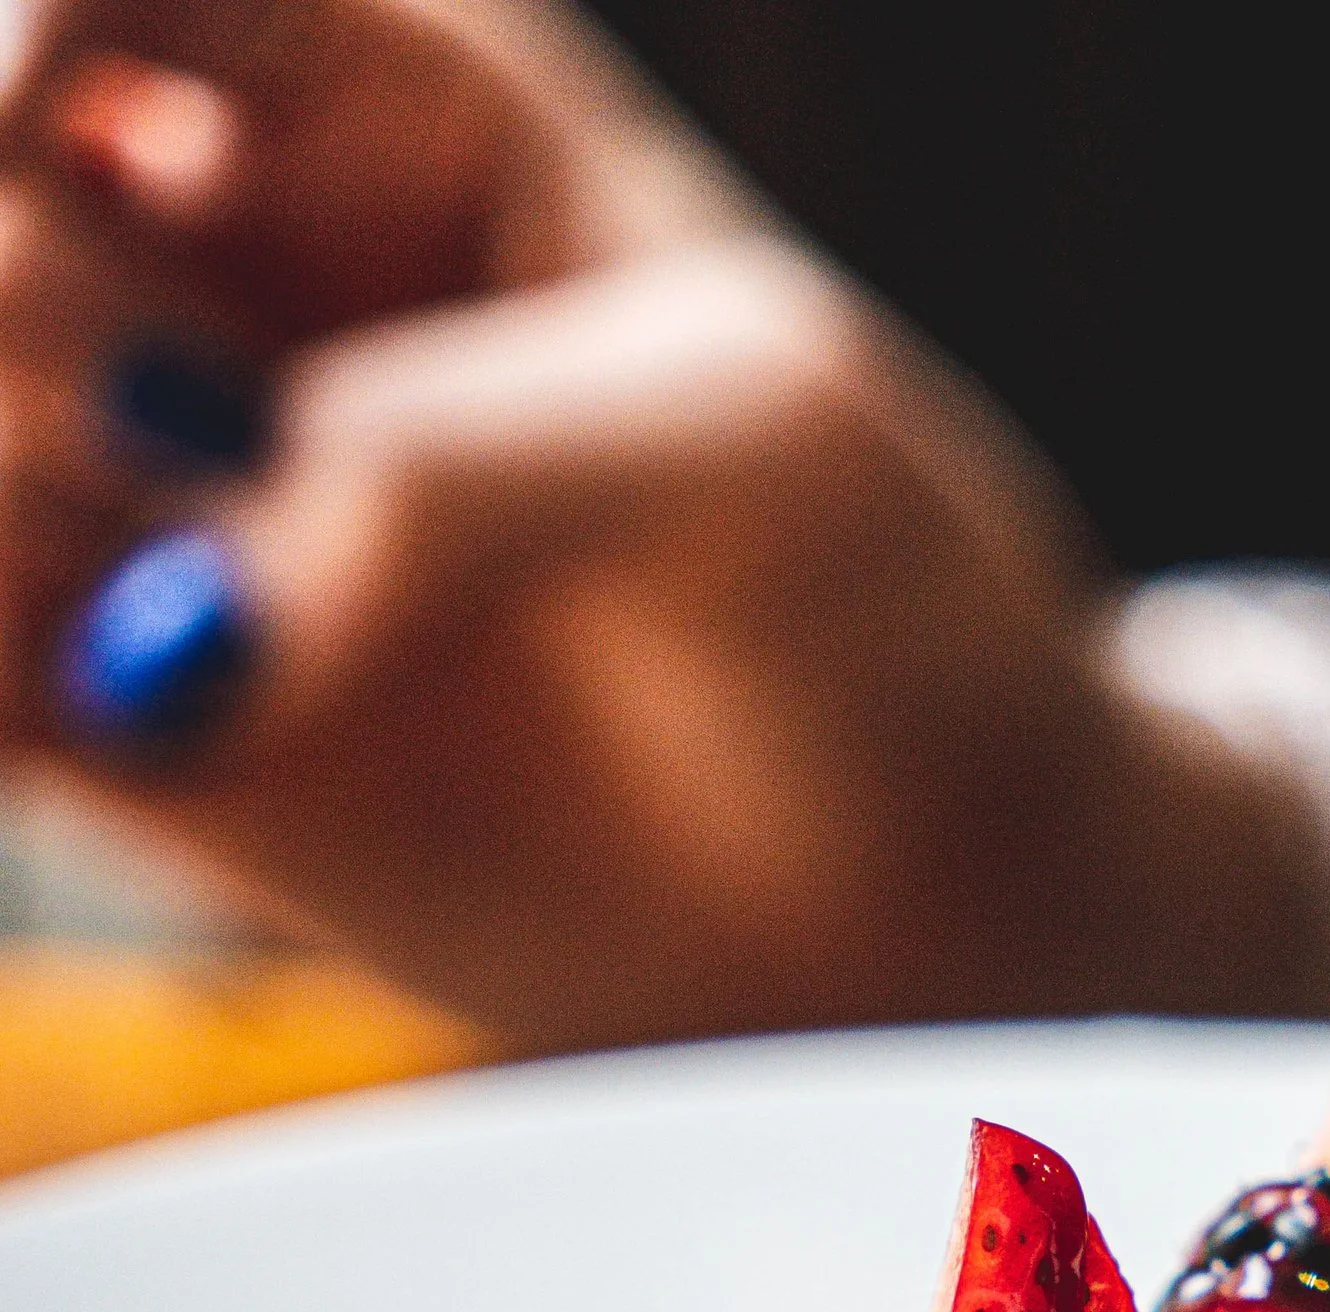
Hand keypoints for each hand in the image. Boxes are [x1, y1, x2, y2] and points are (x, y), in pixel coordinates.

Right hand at [0, 0, 1329, 1046]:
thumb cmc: (870, 598)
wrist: (919, 888)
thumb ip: (449, 469)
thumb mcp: (737, 450)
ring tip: (193, 633)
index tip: (38, 143)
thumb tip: (182, 631)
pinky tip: (116, 725)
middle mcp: (233, 290)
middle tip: (172, 429)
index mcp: (377, 98)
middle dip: (18, 302)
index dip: (14, 41)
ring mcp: (172, 510)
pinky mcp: (146, 736)